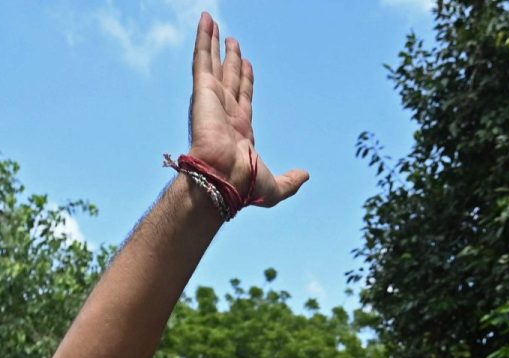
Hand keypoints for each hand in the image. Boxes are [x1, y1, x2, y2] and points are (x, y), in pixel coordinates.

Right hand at [186, 13, 307, 205]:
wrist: (224, 179)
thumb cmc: (245, 185)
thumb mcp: (275, 186)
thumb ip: (290, 181)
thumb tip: (306, 176)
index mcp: (240, 130)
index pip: (243, 97)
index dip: (245, 80)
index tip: (247, 64)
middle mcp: (225, 112)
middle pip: (229, 78)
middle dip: (230, 60)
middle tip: (233, 42)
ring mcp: (213, 99)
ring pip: (214, 64)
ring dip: (214, 44)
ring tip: (214, 24)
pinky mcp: (203, 91)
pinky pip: (203, 59)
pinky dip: (203, 39)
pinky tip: (206, 21)